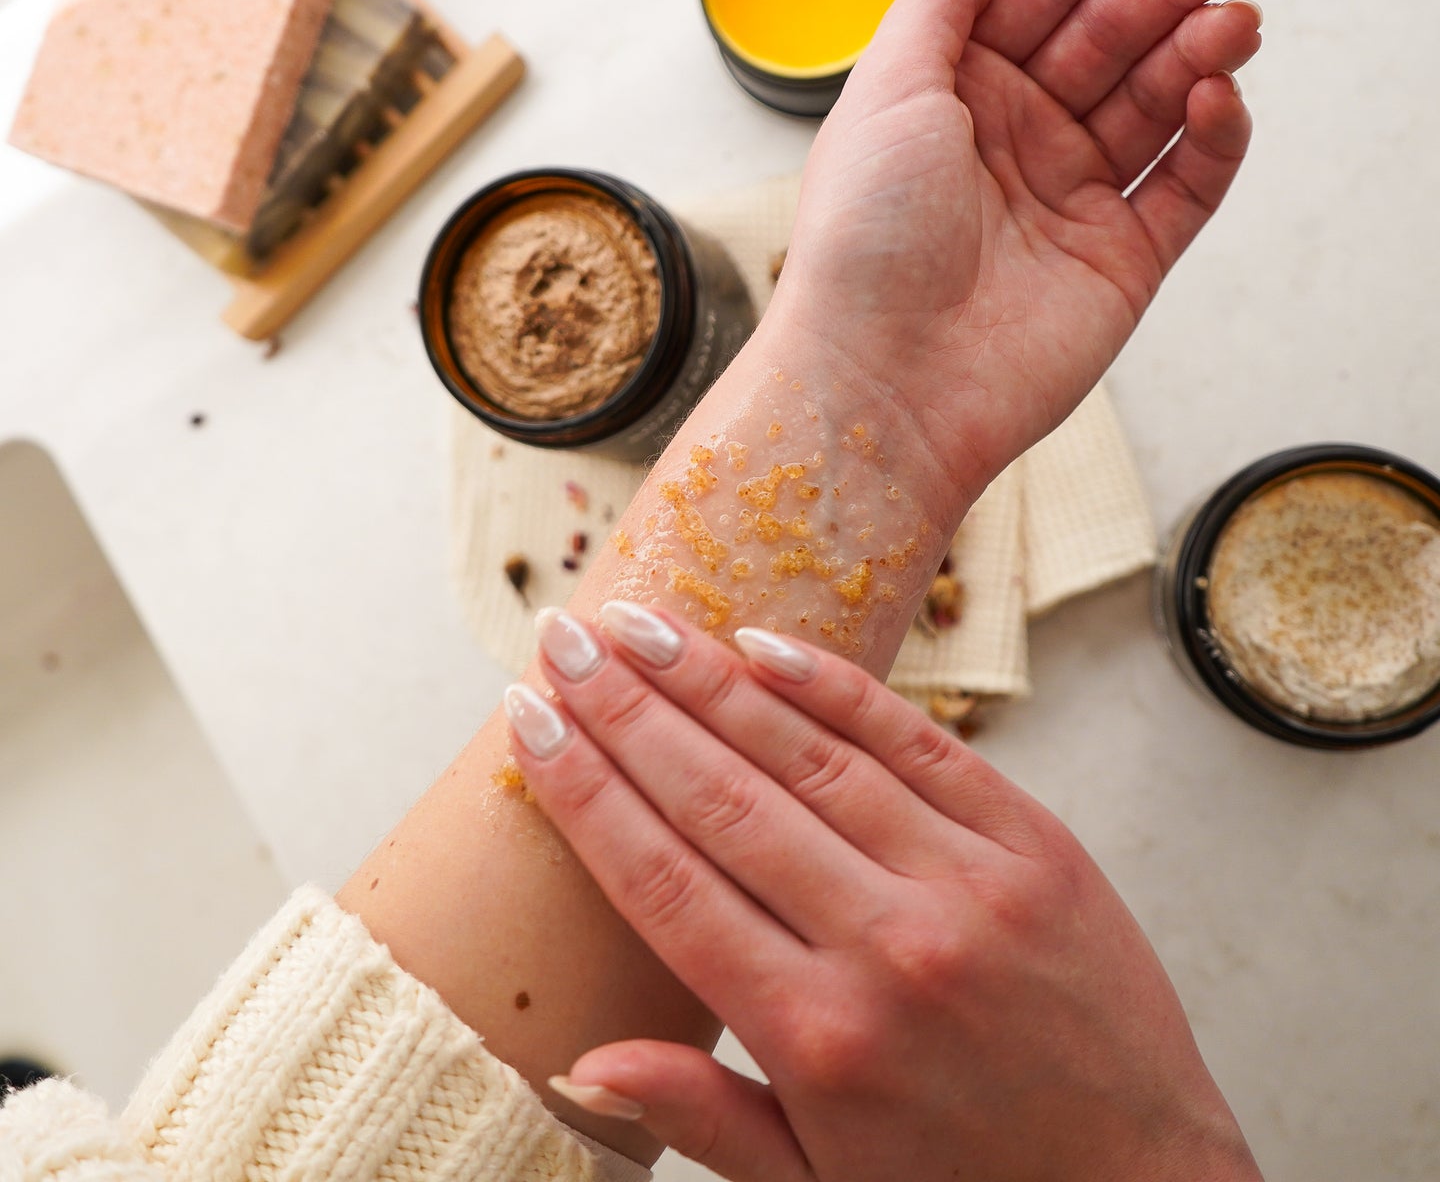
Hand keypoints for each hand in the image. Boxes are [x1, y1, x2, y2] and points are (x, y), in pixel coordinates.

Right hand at [512, 605, 1261, 1181]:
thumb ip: (702, 1114)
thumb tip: (581, 1061)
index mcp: (819, 1036)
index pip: (666, 883)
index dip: (586, 794)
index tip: (530, 725)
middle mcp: (889, 945)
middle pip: (722, 798)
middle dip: (627, 710)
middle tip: (562, 640)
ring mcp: (968, 881)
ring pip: (808, 754)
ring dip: (709, 680)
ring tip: (638, 625)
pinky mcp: (1034, 841)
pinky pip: (916, 741)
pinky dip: (834, 688)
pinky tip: (763, 644)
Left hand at [776, 0, 1269, 499]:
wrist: (881, 385)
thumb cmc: (861, 244)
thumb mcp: (886, 90)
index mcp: (954, 90)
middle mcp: (1014, 138)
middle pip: (1112, 32)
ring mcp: (1071, 199)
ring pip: (1158, 99)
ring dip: (1201, 48)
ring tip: (1233, 14)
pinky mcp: (1120, 261)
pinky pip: (1187, 185)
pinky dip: (1213, 137)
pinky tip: (1217, 95)